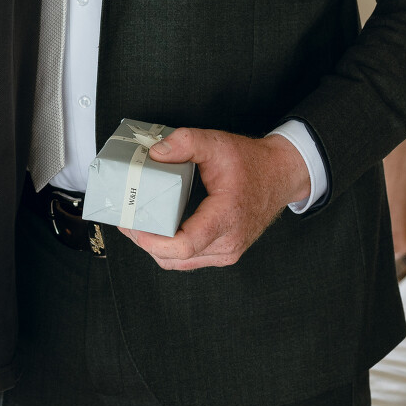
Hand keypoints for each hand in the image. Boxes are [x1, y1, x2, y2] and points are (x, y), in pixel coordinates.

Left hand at [126, 129, 306, 271]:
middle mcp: (228, 242)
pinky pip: (189, 260)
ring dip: (155, 247)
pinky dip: (169, 249)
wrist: (281, 175)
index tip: (133, 225)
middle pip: (175, 258)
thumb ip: (186, 142)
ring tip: (136, 224)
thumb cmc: (252, 162)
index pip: (185, 245)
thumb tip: (155, 154)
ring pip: (180, 263)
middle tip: (124, 220)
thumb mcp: (218, 143)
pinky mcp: (225, 252)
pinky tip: (156, 230)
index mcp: (227, 218)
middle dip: (144, 241)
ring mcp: (228, 252)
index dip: (152, 241)